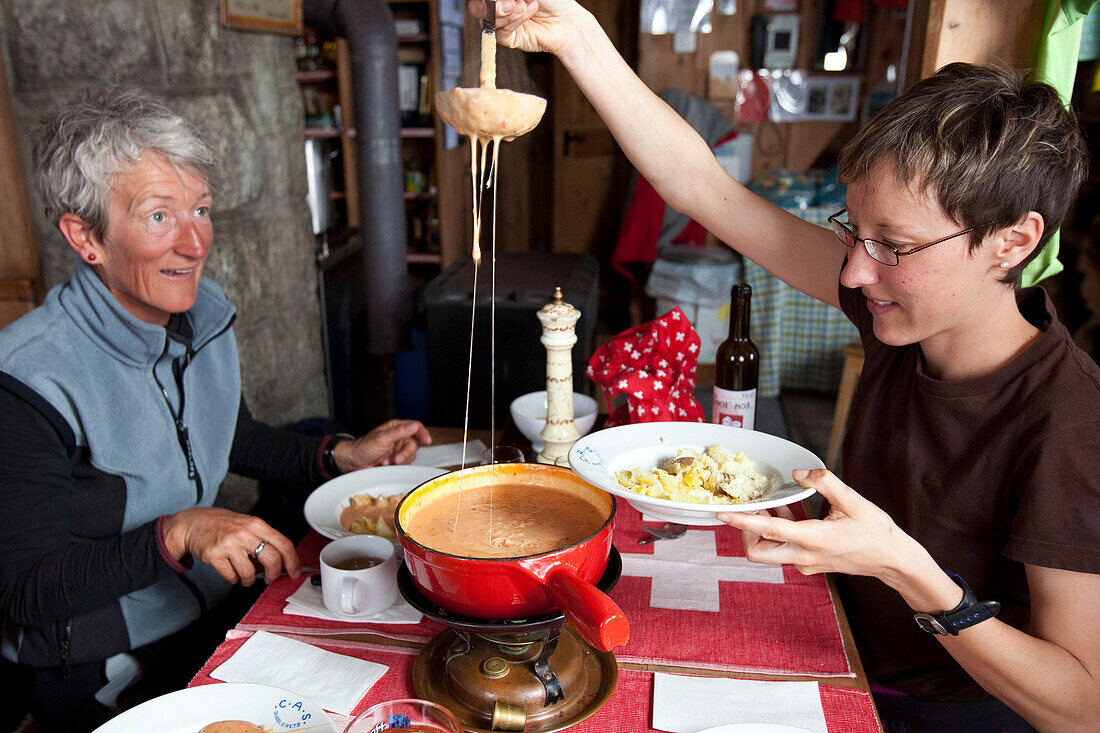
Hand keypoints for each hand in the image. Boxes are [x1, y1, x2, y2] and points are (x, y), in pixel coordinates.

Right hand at [160, 507, 299, 585]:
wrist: (192, 523)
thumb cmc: (221, 524)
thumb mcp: (246, 523)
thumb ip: (262, 538)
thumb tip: (281, 559)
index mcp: (256, 524)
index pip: (283, 543)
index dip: (293, 561)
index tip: (295, 572)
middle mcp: (244, 533)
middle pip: (272, 559)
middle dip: (274, 574)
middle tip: (270, 578)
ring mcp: (228, 544)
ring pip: (250, 572)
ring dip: (250, 580)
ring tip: (246, 576)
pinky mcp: (214, 556)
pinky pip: (231, 577)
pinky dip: (233, 579)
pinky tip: (231, 572)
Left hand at [335, 419, 431, 470]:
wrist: (354, 462)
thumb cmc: (364, 447)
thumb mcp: (382, 438)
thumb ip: (399, 431)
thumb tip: (414, 426)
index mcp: (396, 427)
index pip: (416, 426)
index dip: (423, 433)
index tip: (428, 440)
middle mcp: (399, 437)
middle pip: (415, 444)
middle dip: (406, 453)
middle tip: (396, 459)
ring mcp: (398, 449)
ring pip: (411, 455)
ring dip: (401, 461)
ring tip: (387, 462)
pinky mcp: (397, 460)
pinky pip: (406, 463)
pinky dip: (398, 466)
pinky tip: (387, 465)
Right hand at [470, 0, 579, 55]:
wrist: (567, 18)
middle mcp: (498, 7)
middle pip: (476, 7)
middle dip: (488, 4)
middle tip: (509, 2)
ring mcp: (502, 23)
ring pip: (487, 20)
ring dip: (505, 11)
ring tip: (524, 5)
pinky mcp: (509, 38)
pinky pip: (500, 32)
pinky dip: (514, 20)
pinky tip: (529, 10)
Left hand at [716, 468, 917, 579]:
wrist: (892, 561)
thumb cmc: (876, 532)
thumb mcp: (854, 501)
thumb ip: (824, 483)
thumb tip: (799, 474)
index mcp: (813, 540)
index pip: (767, 531)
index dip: (741, 521)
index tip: (721, 513)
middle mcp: (803, 556)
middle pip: (757, 552)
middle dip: (745, 530)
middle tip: (750, 507)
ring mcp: (805, 564)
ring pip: (769, 551)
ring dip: (764, 529)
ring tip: (774, 502)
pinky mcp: (808, 565)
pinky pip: (783, 550)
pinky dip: (781, 531)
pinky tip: (791, 511)